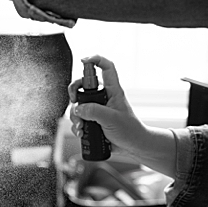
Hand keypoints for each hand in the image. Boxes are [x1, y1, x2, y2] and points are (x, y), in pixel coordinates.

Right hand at [69, 56, 178, 176]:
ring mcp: (97, 109)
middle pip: (84, 86)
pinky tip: (81, 132)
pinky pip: (79, 118)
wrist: (133, 147)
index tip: (83, 60)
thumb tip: (78, 109)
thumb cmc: (130, 130)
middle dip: (75, 93)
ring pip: (79, 105)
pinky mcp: (93, 120)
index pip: (106, 68)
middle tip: (74, 101)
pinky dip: (77, 125)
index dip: (95, 60)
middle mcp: (104, 97)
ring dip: (75, 115)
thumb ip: (94, 111)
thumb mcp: (112, 119)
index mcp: (113, 91)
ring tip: (81, 127)